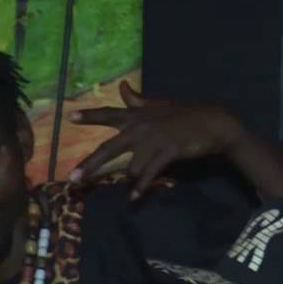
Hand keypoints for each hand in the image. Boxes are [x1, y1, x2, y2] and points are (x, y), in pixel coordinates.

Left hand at [68, 81, 244, 198]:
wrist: (213, 122)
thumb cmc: (184, 115)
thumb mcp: (158, 105)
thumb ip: (136, 99)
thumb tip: (122, 85)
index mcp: (137, 115)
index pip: (109, 114)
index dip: (89, 116)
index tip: (69, 117)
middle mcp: (140, 127)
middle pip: (108, 148)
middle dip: (89, 165)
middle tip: (72, 180)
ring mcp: (153, 139)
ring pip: (131, 166)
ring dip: (132, 179)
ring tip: (134, 188)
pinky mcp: (168, 151)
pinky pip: (149, 173)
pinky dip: (141, 187)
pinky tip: (134, 198)